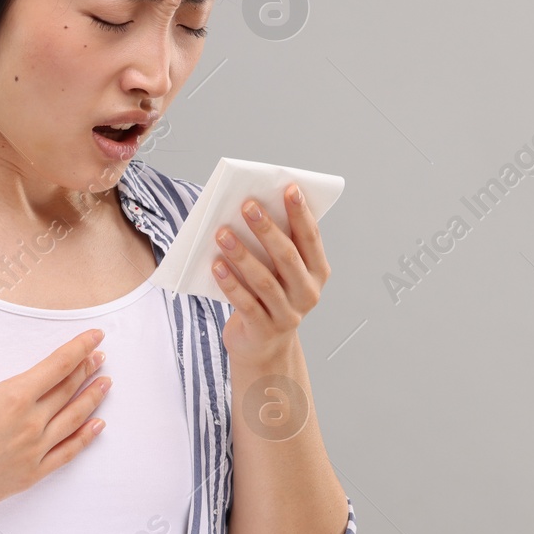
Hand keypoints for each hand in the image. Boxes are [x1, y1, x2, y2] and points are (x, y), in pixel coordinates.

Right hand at [0, 315, 111, 525]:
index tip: (96, 337)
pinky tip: (97, 428)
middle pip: (68, 390)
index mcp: (14, 397)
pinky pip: (66, 454)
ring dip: (91, 400)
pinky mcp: (28, 476)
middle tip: (101, 357)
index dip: (79, 349)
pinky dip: (84, 439)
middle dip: (86, 370)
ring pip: (73, 420)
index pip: (57, 366)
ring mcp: (33, 452)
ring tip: (106, 385)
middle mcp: (31, 424)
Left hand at [211, 184, 330, 365]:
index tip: (289, 188)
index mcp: (317, 272)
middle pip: (286, 256)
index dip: (300, 213)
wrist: (263, 345)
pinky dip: (230, 283)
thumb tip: (252, 208)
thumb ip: (275, 246)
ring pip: (264, 280)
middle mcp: (307, 293)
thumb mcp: (280, 271)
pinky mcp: (264, 329)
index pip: (311, 238)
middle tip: (247, 205)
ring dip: (241, 254)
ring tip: (222, 233)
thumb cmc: (270, 295)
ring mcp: (288, 314)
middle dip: (266, 229)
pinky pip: (246, 303)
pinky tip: (216, 265)